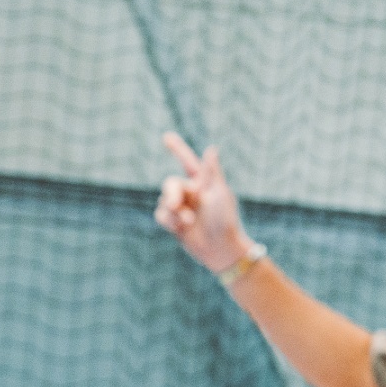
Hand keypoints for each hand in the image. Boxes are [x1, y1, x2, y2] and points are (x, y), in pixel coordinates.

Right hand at [155, 133, 252, 272]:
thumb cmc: (225, 220)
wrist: (221, 249)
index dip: (177, 149)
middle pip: (170, 184)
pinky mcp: (174, 222)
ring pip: (163, 201)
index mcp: (203, 183)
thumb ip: (212, 173)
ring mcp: (182, 208)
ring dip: (173, 212)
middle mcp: (191, 193)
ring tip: (188, 223)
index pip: (187, 162)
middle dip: (171, 194)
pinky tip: (179, 229)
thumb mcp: (219, 194)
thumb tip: (211, 149)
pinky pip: (160, 215)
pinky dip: (168, 221)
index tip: (165, 136)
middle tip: (174, 205)